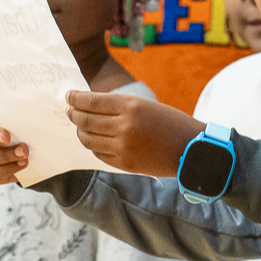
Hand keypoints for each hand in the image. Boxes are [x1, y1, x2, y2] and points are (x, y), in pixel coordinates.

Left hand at [65, 91, 202, 177]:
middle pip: (86, 120)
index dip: (77, 99)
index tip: (69, 96)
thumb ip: (120, 106)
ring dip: (80, 131)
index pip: (93, 101)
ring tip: (79, 126)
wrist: (192, 149)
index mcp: (131, 106)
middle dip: (74, 114)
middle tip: (69, 111)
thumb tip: (91, 107)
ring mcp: (123, 147)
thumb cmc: (171, 123)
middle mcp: (124, 126)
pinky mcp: (125, 163)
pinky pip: (99, 154)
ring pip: (89, 139)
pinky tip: (93, 140)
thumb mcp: (146, 105)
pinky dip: (92, 146)